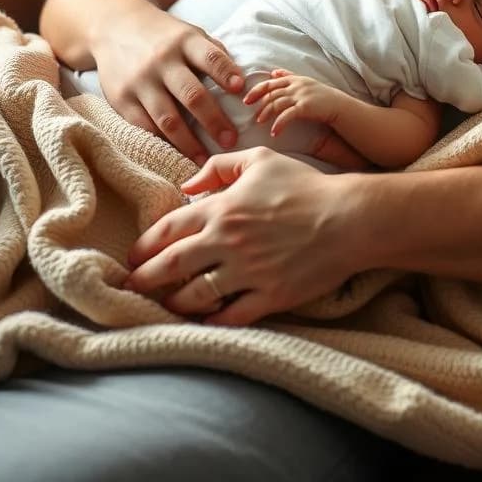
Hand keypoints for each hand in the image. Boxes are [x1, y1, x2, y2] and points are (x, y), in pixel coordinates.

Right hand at [93, 0, 243, 164]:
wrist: (114, 26)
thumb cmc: (164, 36)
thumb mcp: (189, 33)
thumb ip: (213, 53)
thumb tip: (243, 82)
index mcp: (184, 41)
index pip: (209, 57)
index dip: (225, 72)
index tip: (241, 90)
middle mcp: (161, 61)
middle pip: (191, 94)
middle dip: (214, 120)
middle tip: (231, 140)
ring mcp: (140, 81)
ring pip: (167, 118)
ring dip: (189, 143)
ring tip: (206, 159)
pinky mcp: (122, 99)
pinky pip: (145, 127)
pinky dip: (163, 143)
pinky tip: (177, 155)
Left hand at [123, 147, 365, 323]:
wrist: (348, 218)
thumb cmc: (305, 185)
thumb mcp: (261, 160)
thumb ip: (219, 167)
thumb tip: (187, 186)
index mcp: (223, 208)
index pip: (169, 229)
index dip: (144, 245)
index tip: (133, 257)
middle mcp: (229, 241)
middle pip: (171, 266)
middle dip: (145, 278)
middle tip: (132, 286)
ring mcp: (249, 271)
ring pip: (196, 295)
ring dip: (174, 302)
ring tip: (165, 305)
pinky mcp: (270, 295)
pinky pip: (231, 316)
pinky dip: (212, 321)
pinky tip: (203, 321)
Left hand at [243, 70, 341, 136]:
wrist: (340, 106)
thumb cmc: (322, 97)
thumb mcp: (305, 82)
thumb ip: (289, 76)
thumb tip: (273, 72)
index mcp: (294, 79)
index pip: (270, 83)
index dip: (256, 91)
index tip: (246, 100)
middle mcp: (296, 85)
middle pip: (271, 93)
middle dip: (260, 104)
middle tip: (253, 116)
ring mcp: (301, 95)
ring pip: (277, 103)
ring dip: (266, 113)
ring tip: (260, 123)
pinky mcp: (305, 107)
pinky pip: (287, 115)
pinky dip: (279, 124)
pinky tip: (274, 132)